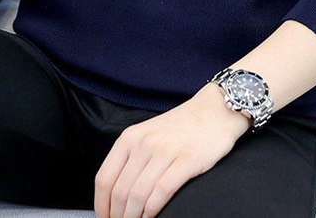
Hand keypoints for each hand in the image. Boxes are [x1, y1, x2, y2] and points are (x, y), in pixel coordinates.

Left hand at [93, 82, 251, 217]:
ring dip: (134, 217)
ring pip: (138, 195)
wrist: (214, 110)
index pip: (104, 179)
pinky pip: (162, 192)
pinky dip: (153, 211)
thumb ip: (131, 159)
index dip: (101, 206)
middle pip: (119, 192)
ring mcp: (165, 151)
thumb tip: (114, 194)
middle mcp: (144, 143)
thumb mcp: (147, 135)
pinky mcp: (187, 160)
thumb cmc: (181, 127)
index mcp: (129, 138)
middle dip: (118, 216)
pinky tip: (152, 216)